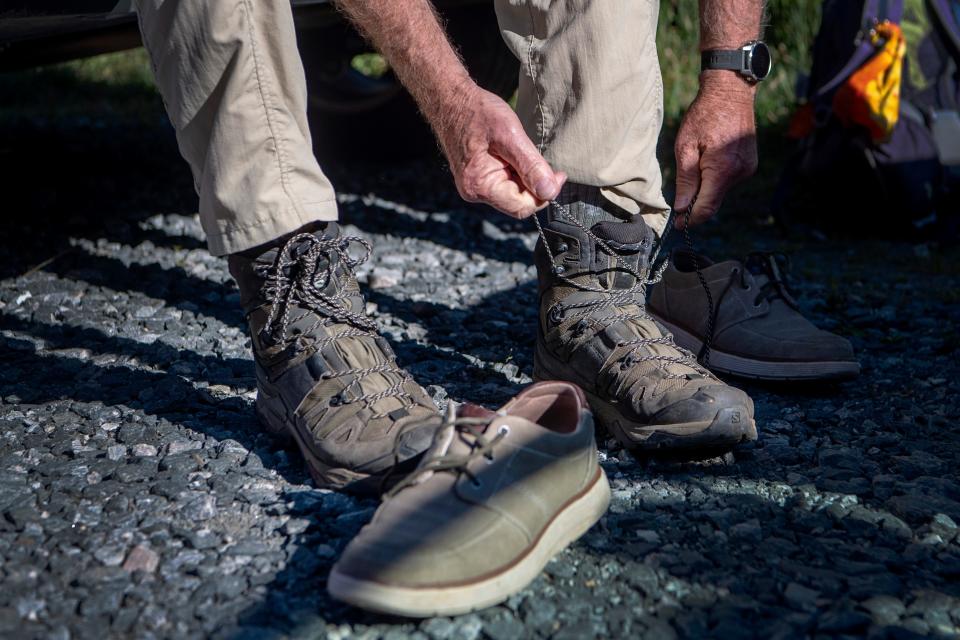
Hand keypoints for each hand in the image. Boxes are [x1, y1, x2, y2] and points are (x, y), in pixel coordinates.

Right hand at [437, 83, 565, 218]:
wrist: (450, 100)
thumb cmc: (477, 112)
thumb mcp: (510, 135)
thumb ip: (531, 166)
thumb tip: (550, 191)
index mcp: (480, 185)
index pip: (522, 206)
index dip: (545, 194)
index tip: (558, 175)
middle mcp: (474, 192)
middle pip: (518, 202)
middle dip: (534, 185)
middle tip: (541, 159)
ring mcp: (474, 187)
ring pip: (513, 194)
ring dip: (525, 177)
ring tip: (520, 151)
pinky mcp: (477, 179)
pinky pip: (505, 185)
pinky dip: (516, 173)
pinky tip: (513, 154)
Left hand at [673, 71, 757, 227]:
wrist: (731, 93)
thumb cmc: (704, 116)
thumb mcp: (685, 147)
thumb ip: (685, 180)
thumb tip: (682, 207)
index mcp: (723, 170)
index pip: (706, 207)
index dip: (691, 219)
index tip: (679, 225)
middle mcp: (739, 173)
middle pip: (714, 202)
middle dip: (696, 206)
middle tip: (679, 207)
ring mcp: (748, 169)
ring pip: (721, 192)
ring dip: (706, 190)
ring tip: (694, 169)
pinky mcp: (750, 165)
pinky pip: (729, 181)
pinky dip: (715, 180)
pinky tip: (707, 164)